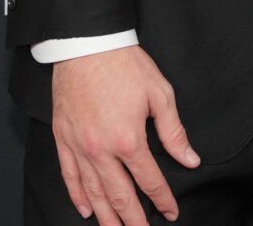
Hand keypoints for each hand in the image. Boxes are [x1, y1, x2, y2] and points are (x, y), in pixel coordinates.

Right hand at [51, 46, 200, 224]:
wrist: (87, 44)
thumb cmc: (124, 64)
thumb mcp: (160, 94)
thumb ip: (174, 132)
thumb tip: (189, 158)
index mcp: (128, 139)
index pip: (149, 180)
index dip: (162, 199)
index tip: (171, 211)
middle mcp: (101, 150)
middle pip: (120, 196)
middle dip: (133, 220)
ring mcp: (79, 147)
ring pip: (93, 193)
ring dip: (106, 216)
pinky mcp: (63, 138)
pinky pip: (69, 176)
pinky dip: (77, 196)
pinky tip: (85, 209)